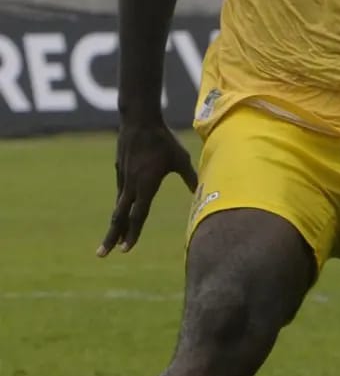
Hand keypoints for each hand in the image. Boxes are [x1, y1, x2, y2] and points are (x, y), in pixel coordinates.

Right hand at [99, 121, 197, 255]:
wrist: (138, 120)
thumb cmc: (163, 140)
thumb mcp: (180, 159)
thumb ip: (190, 178)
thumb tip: (202, 191)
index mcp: (145, 186)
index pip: (137, 215)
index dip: (133, 233)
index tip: (125, 250)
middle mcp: (130, 185)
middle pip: (119, 217)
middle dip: (111, 237)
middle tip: (102, 255)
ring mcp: (122, 178)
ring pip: (118, 207)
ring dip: (115, 225)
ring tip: (110, 241)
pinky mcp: (119, 170)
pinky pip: (120, 193)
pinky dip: (120, 207)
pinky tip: (120, 213)